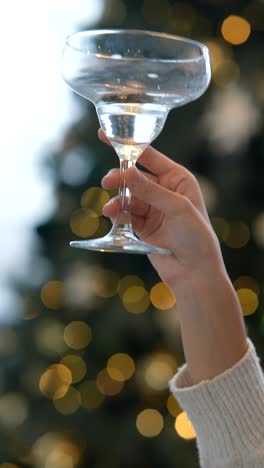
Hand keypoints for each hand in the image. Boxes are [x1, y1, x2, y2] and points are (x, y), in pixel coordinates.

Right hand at [99, 129, 223, 287]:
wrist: (194, 272)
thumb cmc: (196, 236)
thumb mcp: (177, 208)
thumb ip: (150, 190)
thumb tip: (127, 171)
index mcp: (178, 179)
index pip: (149, 157)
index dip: (128, 146)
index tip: (106, 136)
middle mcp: (164, 191)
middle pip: (134, 176)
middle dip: (120, 178)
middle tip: (107, 182)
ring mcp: (152, 208)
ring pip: (127, 196)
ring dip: (117, 200)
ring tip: (110, 209)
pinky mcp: (142, 225)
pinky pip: (125, 213)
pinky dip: (117, 213)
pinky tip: (112, 217)